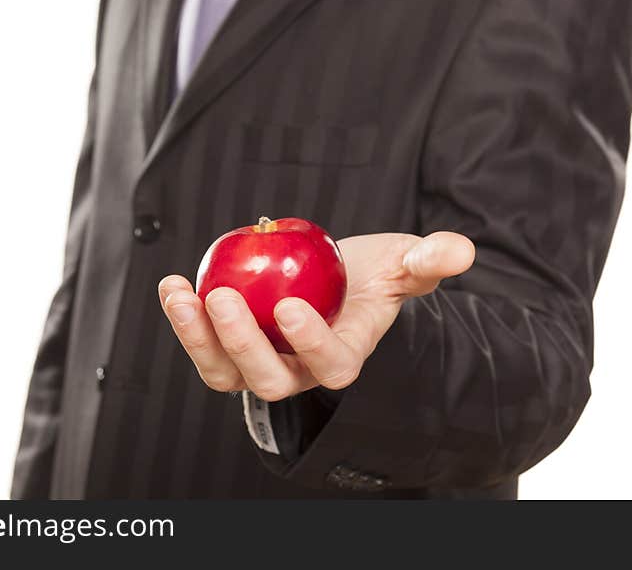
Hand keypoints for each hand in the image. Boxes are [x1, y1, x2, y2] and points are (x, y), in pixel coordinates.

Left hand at [158, 231, 474, 401]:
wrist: (336, 279)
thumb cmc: (374, 274)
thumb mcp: (407, 261)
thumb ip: (431, 259)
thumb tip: (457, 251)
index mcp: (345, 354)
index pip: (331, 365)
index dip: (311, 344)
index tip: (290, 306)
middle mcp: (301, 370)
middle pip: (270, 380)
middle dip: (243, 345)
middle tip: (222, 297)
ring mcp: (263, 362)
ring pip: (226, 373)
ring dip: (197, 339)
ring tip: (180, 294)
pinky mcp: (232, 348)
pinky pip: (205, 347)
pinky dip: (185, 320)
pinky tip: (173, 284)